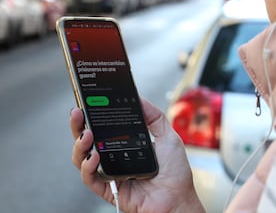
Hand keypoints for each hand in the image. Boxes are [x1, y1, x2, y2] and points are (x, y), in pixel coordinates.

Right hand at [70, 99, 204, 212]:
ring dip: (80, 145)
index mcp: (125, 144)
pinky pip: (90, 178)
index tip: (89, 101)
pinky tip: (94, 156)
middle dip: (79, 126)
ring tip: (87, 134)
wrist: (178, 198)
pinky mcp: (108, 189)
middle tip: (77, 113)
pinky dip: (88, 167)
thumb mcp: (168, 136)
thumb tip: (138, 98)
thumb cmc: (175, 171)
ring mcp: (110, 173)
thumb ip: (154, 116)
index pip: (104, 127)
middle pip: (88, 140)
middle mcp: (114, 157)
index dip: (93, 115)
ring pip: (83, 159)